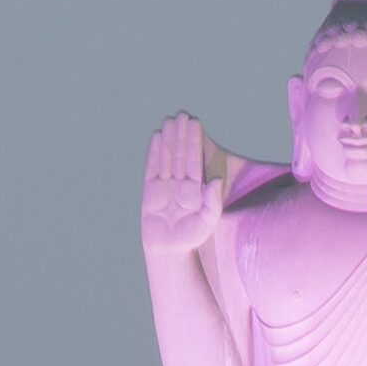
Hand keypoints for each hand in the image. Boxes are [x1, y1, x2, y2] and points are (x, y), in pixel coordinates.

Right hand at [142, 112, 223, 255]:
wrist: (168, 251)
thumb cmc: (191, 239)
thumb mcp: (207, 220)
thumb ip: (213, 201)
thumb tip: (216, 179)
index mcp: (195, 189)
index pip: (194, 160)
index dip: (194, 141)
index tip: (195, 123)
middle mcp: (180, 184)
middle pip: (180, 154)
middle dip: (181, 134)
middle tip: (182, 114)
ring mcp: (164, 186)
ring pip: (167, 157)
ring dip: (168, 138)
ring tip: (169, 120)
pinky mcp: (150, 191)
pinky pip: (152, 167)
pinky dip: (154, 152)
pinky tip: (156, 136)